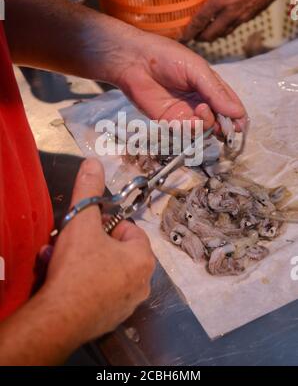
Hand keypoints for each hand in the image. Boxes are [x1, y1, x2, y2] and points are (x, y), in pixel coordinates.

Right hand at [44, 158, 154, 345]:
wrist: (59, 317)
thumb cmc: (77, 267)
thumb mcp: (82, 223)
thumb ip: (89, 191)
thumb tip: (93, 163)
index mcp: (143, 258)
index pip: (130, 230)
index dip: (108, 225)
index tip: (89, 228)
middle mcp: (143, 282)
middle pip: (119, 251)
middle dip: (95, 244)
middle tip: (74, 243)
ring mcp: (128, 303)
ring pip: (109, 272)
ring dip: (89, 263)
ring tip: (65, 261)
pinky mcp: (112, 319)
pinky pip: (102, 292)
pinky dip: (88, 284)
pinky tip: (68, 281)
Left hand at [109, 29, 246, 130]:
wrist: (135, 61)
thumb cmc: (166, 57)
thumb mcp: (198, 70)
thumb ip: (216, 92)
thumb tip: (238, 113)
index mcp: (209, 87)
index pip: (229, 105)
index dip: (237, 117)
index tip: (240, 125)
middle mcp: (199, 102)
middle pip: (218, 121)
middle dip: (224, 126)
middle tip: (225, 125)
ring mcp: (184, 113)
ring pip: (203, 130)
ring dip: (207, 124)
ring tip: (200, 109)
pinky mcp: (168, 122)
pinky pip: (184, 133)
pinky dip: (190, 130)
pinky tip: (188, 120)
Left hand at [182, 0, 282, 41]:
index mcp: (219, 1)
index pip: (199, 22)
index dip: (188, 33)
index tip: (181, 39)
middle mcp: (228, 14)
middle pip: (209, 35)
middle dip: (198, 38)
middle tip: (191, 35)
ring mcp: (239, 18)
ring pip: (220, 34)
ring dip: (210, 35)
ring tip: (203, 32)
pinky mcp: (247, 18)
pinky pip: (230, 29)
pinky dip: (221, 30)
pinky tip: (219, 24)